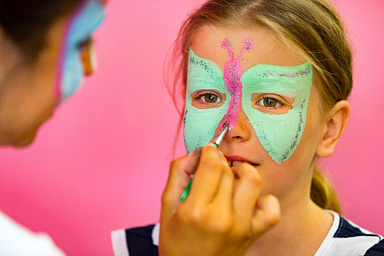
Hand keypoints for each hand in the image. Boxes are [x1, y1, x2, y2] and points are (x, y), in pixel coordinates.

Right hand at [159, 143, 279, 255]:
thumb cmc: (176, 241)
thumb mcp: (167, 207)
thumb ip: (178, 174)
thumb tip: (197, 152)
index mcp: (196, 210)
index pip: (212, 165)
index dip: (209, 151)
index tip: (207, 150)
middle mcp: (221, 218)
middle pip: (229, 171)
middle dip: (220, 161)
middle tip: (212, 166)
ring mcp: (241, 226)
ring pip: (253, 181)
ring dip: (242, 172)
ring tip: (231, 178)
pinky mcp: (253, 234)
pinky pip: (271, 209)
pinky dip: (264, 198)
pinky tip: (248, 199)